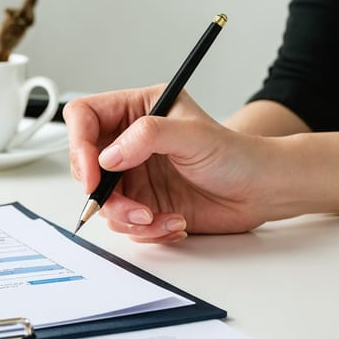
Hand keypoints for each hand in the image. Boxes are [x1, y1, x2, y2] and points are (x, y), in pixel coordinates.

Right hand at [63, 86, 270, 242]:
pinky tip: (173, 222)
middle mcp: (128, 141)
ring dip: (126, 216)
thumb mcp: (192, 135)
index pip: (84, 117)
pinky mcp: (141, 202)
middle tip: (130, 207)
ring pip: (102, 199)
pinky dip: (144, 229)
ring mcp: (133, 173)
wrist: (260, 191)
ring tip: (157, 218)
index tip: (92, 173)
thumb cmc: (236, 154)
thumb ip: (146, 136)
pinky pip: (122, 221)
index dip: (79, 144)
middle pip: (86, 164)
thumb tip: (107, 157)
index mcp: (135, 109)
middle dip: (103, 192)